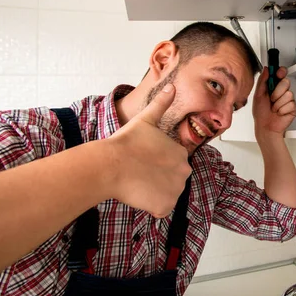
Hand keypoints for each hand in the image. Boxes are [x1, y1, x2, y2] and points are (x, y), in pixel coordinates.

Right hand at [105, 84, 191, 217]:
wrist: (111, 164)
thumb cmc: (126, 142)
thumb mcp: (146, 119)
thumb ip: (162, 104)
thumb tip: (173, 86)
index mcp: (181, 153)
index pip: (171, 164)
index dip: (154, 164)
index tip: (141, 161)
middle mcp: (184, 171)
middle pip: (171, 180)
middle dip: (156, 179)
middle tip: (138, 173)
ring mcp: (176, 190)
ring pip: (165, 194)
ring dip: (153, 192)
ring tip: (137, 183)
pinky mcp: (166, 206)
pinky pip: (160, 209)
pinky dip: (150, 206)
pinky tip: (138, 195)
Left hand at [252, 67, 295, 137]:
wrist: (266, 127)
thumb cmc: (261, 113)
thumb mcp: (258, 95)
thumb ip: (262, 81)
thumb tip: (266, 69)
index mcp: (273, 87)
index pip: (281, 74)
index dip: (281, 72)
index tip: (278, 74)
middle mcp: (282, 91)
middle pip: (286, 82)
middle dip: (277, 92)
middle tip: (271, 99)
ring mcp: (288, 99)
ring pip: (289, 94)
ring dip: (278, 103)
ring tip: (274, 108)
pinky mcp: (293, 107)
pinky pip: (291, 104)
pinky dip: (282, 110)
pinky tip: (279, 113)